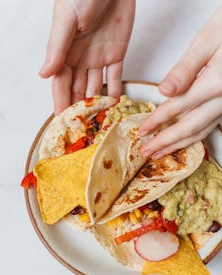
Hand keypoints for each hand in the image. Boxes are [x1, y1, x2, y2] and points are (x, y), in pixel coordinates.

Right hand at [39, 0, 134, 114]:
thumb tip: (44, 75)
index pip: (61, 83)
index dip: (61, 102)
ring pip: (95, 87)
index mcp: (65, 51)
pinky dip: (115, 91)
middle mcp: (80, 58)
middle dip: (78, 109)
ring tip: (98, 124)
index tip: (61, 121)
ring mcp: (98, 58)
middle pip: (77, 89)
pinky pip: (115, 77)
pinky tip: (114, 106)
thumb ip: (57, 48)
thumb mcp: (67, 20)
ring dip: (96, 105)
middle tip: (80, 129)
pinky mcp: (116, 53)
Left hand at [140, 6, 221, 158]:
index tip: (142, 130)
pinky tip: (182, 140)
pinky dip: (194, 136)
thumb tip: (164, 91)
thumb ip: (185, 69)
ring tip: (160, 152)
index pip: (178, 107)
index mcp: (216, 82)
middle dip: (166, 142)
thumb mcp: (207, 40)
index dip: (158, 120)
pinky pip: (211, 125)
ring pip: (202, 131)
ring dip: (179, 144)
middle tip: (146, 151)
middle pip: (190, 127)